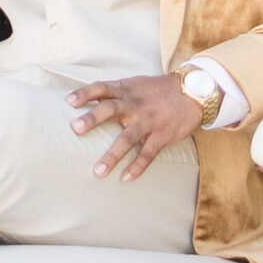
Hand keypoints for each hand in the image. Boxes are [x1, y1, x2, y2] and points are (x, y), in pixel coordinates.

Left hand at [67, 74, 201, 182]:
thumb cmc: (157, 91)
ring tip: (98, 172)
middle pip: (111, 109)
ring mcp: (149, 121)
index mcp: (126, 90)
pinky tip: (125, 178)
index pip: (102, 88)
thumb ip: (113, 92)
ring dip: (112, 155)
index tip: (68, 101)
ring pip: (128, 137)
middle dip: (92, 118)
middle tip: (75, 129)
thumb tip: (84, 99)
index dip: (85, 93)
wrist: (194, 93)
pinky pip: (148, 153)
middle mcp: (135, 104)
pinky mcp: (162, 135)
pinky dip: (137, 166)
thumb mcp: (135, 84)